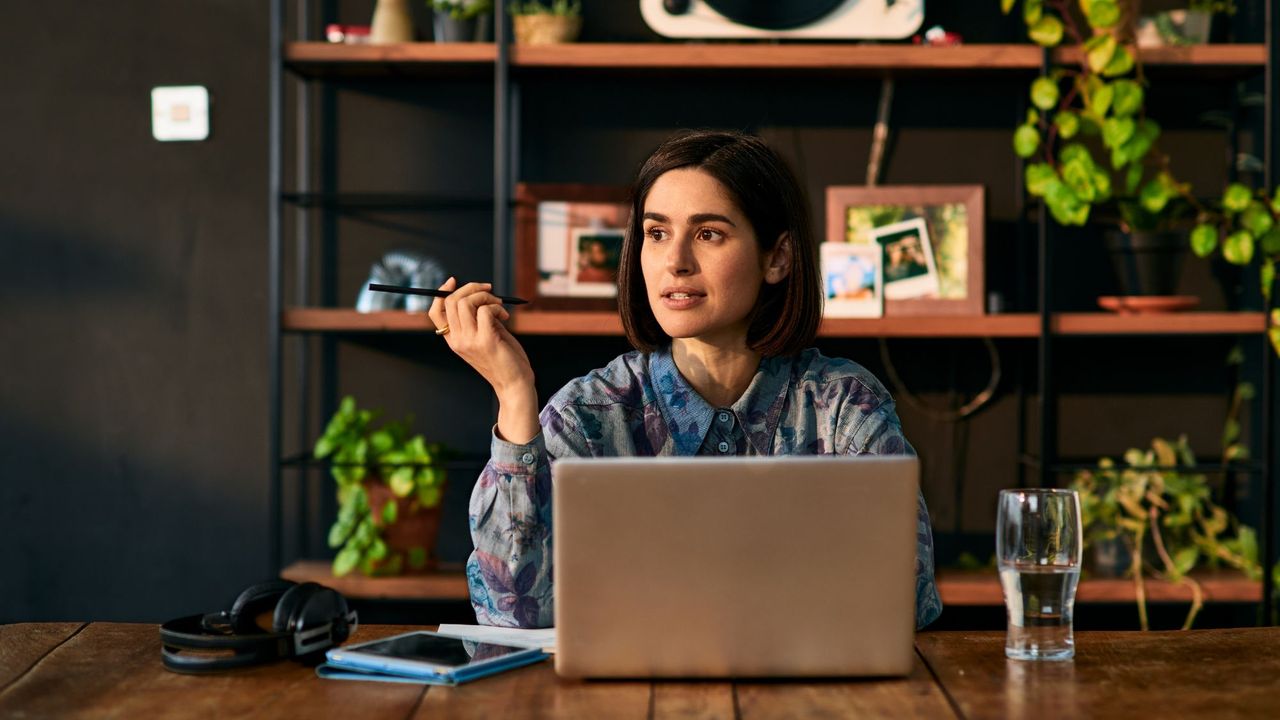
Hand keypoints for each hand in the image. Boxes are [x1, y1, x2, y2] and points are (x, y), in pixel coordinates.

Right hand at [429, 277, 533, 394]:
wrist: (514, 384)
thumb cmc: (504, 359)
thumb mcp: (485, 336)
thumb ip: (478, 318)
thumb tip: (479, 294)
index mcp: (454, 340)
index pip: (435, 313)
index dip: (441, 292)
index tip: (454, 281)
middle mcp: (457, 340)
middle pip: (451, 302)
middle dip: (471, 288)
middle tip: (489, 291)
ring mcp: (469, 341)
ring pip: (465, 303)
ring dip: (486, 297)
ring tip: (499, 307)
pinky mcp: (485, 341)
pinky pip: (485, 311)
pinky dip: (496, 307)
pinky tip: (505, 317)